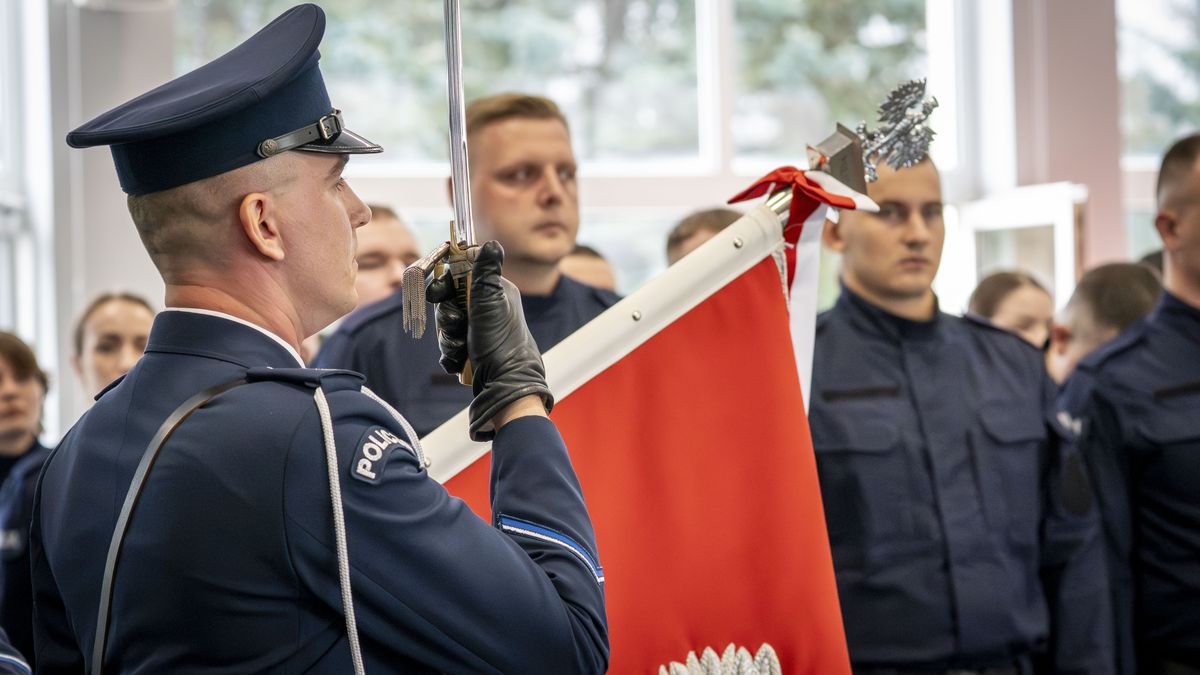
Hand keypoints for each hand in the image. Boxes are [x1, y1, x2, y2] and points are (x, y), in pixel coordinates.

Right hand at [428, 241, 552, 439]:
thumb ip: (486, 272)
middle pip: (447, 302)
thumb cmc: (501, 341)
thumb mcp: (492, 301)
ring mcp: (478, 331)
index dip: (443, 283)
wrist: (504, 384)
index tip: (436, 292)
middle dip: (447, 317)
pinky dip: (451, 355)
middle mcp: (486, 309)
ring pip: (446, 327)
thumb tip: (492, 243)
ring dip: (449, 339)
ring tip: (462, 348)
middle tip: (456, 325)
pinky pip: (448, 346)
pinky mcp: (471, 350)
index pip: (459, 275)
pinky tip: (461, 361)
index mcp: (493, 291)